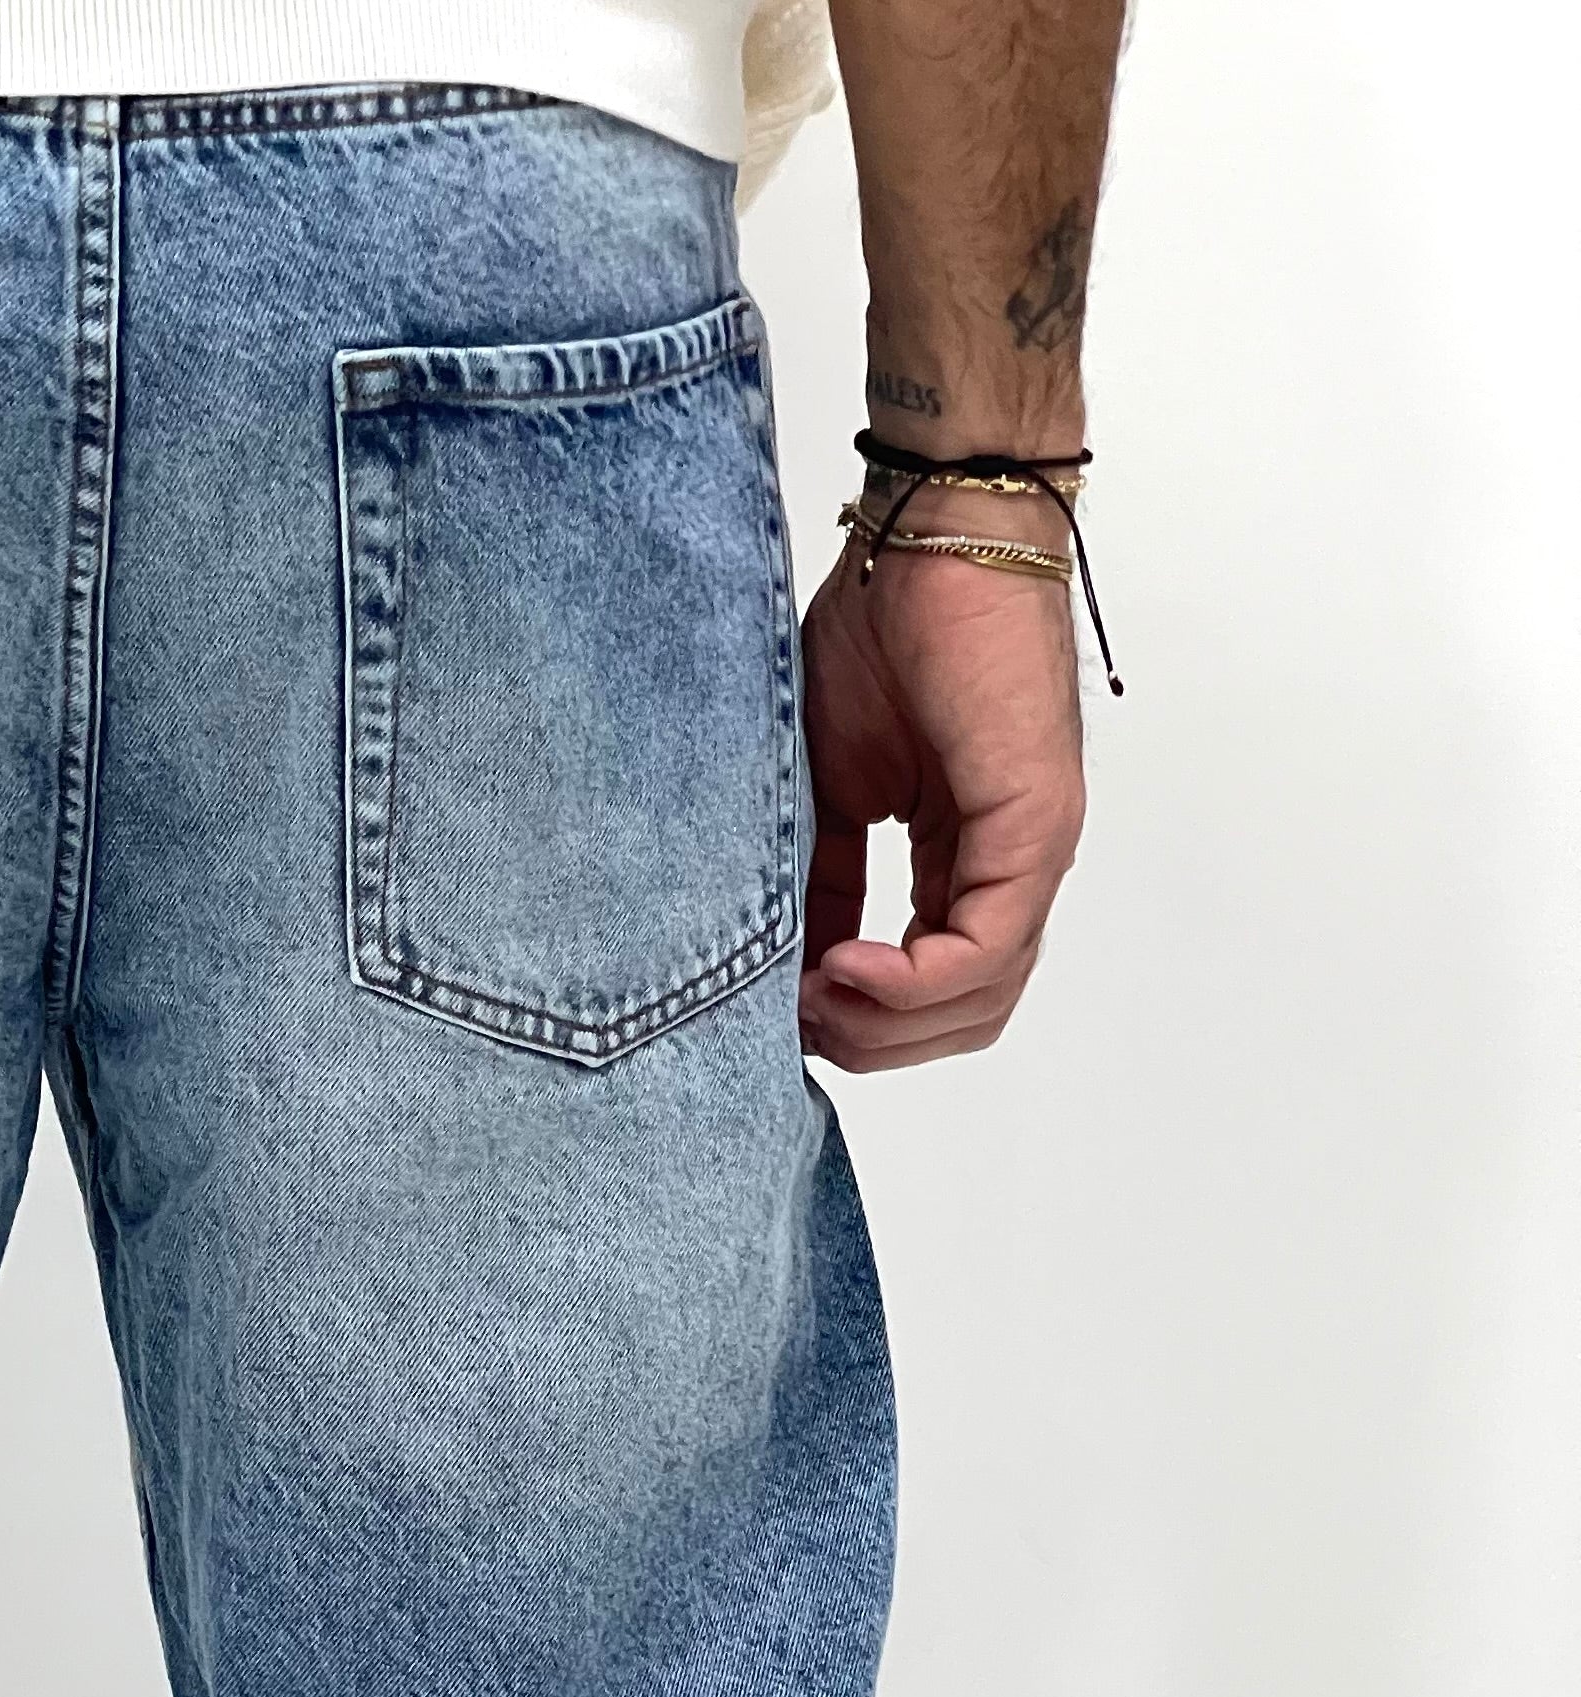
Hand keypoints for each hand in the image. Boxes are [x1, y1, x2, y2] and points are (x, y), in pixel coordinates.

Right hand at [798, 530, 1086, 1073]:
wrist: (932, 532)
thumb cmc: (884, 629)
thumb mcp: (827, 785)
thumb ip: (823, 879)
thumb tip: (789, 964)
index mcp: (968, 857)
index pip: (932, 987)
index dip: (857, 1020)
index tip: (782, 1006)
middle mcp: (1011, 865)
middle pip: (961, 1018)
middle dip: (871, 1041)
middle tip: (795, 1019)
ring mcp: (1031, 850)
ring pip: (979, 1002)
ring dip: (887, 1024)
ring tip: (815, 995)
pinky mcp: (1035, 826)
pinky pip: (985, 951)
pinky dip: (912, 983)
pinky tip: (847, 965)